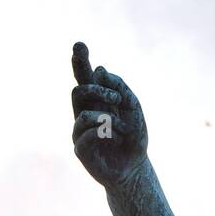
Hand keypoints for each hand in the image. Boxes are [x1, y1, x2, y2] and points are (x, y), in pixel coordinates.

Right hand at [71, 42, 147, 187]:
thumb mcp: (133, 110)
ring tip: (121, 128)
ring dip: (106, 117)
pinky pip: (86, 132)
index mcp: (97, 100)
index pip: (85, 77)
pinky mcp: (80, 148)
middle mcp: (85, 111)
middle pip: (80, 88)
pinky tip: (114, 140)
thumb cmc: (134, 139)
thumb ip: (120, 88)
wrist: (135, 170)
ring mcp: (79, 130)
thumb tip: (100, 70)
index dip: (80, 61)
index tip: (80, 45)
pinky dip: (104, 133)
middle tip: (117, 99)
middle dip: (98, 90)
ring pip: (82, 111)